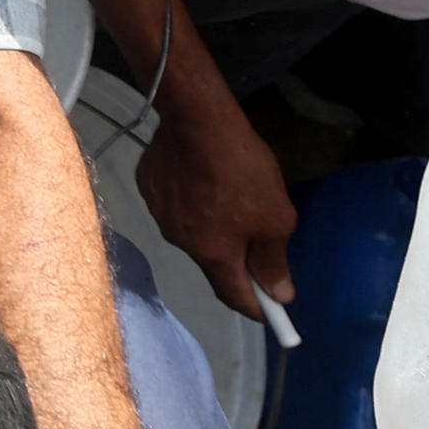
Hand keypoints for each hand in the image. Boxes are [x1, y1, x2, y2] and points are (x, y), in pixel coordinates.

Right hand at [136, 93, 298, 322]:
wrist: (195, 116)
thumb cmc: (241, 169)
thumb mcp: (275, 217)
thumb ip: (274, 260)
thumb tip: (279, 295)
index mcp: (213, 254)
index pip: (234, 295)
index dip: (255, 307)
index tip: (269, 312)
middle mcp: (181, 242)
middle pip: (213, 262)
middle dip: (235, 258)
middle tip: (256, 236)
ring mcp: (161, 214)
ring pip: (194, 232)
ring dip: (212, 226)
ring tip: (227, 195)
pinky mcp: (150, 187)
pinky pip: (176, 205)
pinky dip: (192, 201)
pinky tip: (203, 178)